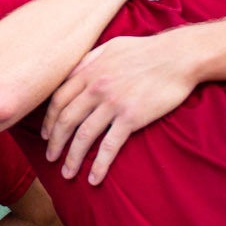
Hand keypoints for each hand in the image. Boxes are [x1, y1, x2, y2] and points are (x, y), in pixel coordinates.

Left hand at [43, 33, 195, 182]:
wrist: (179, 56)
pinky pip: (109, 146)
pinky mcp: (131, 117)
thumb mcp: (112, 46)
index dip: (49, 120)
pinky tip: (94, 179)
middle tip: (50, 158)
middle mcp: (96, 88)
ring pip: (84, 136)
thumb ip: (90, 60)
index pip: (58, 100)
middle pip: (66, 120)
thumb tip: (75, 71)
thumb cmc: (147, 50)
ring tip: (66, 174)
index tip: (46, 134)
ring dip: (72, 158)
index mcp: (88, 71)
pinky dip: (99, 165)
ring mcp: (112, 103)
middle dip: (54, 143)